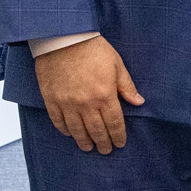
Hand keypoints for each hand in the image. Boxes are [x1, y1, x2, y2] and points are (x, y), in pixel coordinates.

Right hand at [30, 35, 144, 152]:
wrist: (64, 40)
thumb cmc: (93, 50)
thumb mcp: (117, 65)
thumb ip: (127, 87)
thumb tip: (139, 102)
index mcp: (105, 95)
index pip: (114, 123)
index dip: (118, 136)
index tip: (120, 143)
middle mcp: (85, 104)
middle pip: (96, 130)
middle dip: (103, 142)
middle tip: (106, 150)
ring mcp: (66, 103)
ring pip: (76, 129)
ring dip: (83, 140)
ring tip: (88, 147)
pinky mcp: (51, 99)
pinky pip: (57, 120)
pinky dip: (64, 130)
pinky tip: (69, 134)